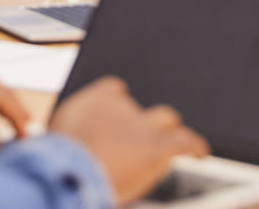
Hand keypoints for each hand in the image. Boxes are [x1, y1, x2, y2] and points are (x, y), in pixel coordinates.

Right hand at [49, 77, 209, 204]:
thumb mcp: (57, 135)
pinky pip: (186, 141)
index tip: (118, 113)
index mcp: (98, 98)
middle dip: (144, 119)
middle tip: (139, 135)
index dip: (118, 103)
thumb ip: (73, 130)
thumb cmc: (58, 157)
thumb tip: (73, 137)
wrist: (70, 168)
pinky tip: (201, 153)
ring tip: (171, 138)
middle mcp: (124, 106)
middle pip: (143, 105)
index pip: (115, 90)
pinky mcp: (158, 147)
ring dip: (169, 130)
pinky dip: (196, 146)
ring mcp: (143, 125)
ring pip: (167, 119)